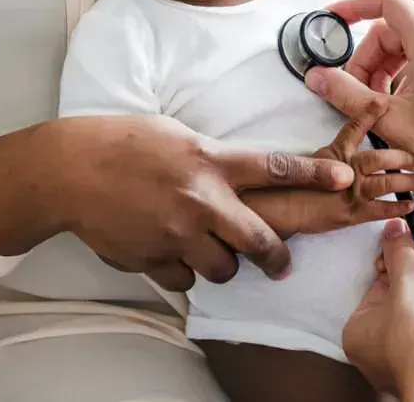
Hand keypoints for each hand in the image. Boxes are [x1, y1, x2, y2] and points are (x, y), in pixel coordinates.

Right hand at [0, 115, 355, 292]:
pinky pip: (181, 278)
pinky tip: (164, 251)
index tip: (344, 178)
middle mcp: (201, 200)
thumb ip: (209, 159)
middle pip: (259, 240)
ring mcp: (178, 233)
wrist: (69, 169)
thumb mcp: (176, 135)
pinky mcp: (153, 257)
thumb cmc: (120, 142)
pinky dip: (179, 270)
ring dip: (220, 263)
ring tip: (206, 249)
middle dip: (277, 257)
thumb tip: (229, 177)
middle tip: (281, 262)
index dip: (315, 175)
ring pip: (222, 268)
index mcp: (210, 162)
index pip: (276, 168)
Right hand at [243, 102, 413, 238]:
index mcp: (335, 153)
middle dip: (402, 157)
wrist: (277, 211)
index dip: (370, 113)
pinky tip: (410, 207)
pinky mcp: (352, 213)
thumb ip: (330, 153)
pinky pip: (382, 209)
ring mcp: (350, 191)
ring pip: (386, 182)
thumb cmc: (287, 187)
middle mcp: (344, 170)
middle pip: (380, 158)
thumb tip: (344, 151)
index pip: (354, 127)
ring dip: (407, 181)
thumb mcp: (309, 162)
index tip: (383, 101)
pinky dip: (398, 208)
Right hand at [305, 0, 413, 212]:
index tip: (331, 19)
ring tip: (371, 104)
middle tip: (351, 92)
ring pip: (403, 47)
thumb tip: (315, 76)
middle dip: (364, 58)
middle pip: (390, 30)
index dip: (354, 5)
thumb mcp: (388, 121)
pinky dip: (398, 76)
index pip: (387, 1)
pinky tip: (392, 107)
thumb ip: (346, 94)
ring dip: (379, 70)